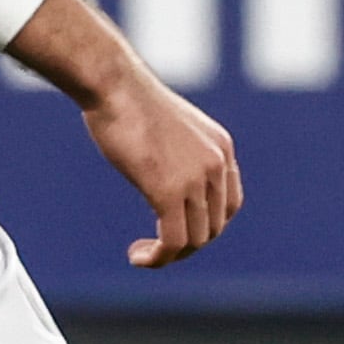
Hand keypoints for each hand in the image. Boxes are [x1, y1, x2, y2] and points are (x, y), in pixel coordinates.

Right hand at [81, 63, 242, 267]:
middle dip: (186, 244)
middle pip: (214, 226)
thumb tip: (168, 176)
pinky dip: (158, 258)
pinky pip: (174, 241)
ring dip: (169, 255)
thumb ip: (180, 154)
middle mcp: (217, 164)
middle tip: (155, 247)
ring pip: (196, 239)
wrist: (114, 85)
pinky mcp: (169, 190)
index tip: (175, 229)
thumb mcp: (170, 128)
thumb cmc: (130, 102)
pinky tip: (138, 257)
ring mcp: (196, 178)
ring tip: (143, 254)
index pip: (229, 204)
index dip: (205, 225)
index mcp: (221, 148)